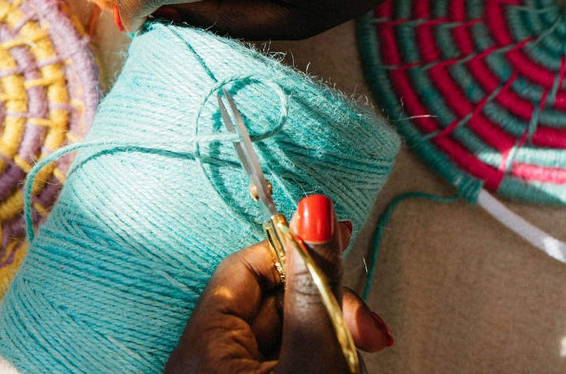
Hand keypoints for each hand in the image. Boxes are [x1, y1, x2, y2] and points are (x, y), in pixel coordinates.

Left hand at [164, 195, 392, 373]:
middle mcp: (206, 363)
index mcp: (202, 349)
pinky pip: (284, 358)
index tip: (334, 249)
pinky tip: (343, 364)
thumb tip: (314, 208)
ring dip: (328, 333)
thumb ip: (315, 285)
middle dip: (324, 304)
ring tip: (359, 350)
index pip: (245, 267)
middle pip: (271, 300)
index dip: (293, 254)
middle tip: (364, 326)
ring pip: (285, 331)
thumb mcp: (312, 358)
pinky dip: (317, 357)